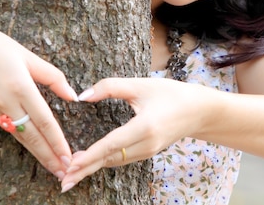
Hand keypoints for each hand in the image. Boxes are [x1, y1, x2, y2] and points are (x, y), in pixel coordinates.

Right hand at [0, 12, 77, 179]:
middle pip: (32, 136)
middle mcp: (6, 103)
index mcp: (20, 87)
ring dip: (38, 153)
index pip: (44, 120)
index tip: (69, 155)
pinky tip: (35, 149)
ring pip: (21, 137)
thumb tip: (73, 95)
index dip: (57, 141)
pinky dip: (24, 142)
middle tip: (65, 172)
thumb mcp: (27, 55)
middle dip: (50, 156)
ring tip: (53, 167)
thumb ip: (52, 77)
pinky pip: (10, 129)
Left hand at [60, 78, 206, 192]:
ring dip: (94, 167)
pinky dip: (106, 162)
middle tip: (63, 180)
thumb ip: (110, 87)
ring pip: (116, 161)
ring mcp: (149, 151)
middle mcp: (147, 143)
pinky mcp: (149, 152)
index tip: (71, 165)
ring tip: (71, 173)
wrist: (200, 111)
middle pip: (111, 159)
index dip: (90, 156)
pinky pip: (124, 159)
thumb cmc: (172, 94)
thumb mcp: (141, 85)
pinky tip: (92, 162)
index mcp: (145, 126)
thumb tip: (82, 95)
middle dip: (86, 170)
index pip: (112, 144)